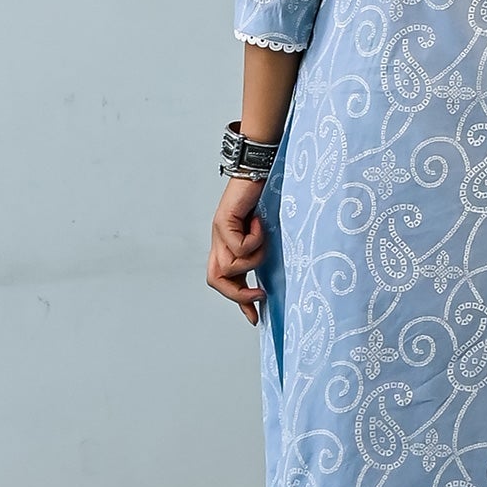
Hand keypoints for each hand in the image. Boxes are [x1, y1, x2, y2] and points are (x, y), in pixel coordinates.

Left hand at [207, 177, 266, 325]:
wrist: (259, 170)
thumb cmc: (265, 200)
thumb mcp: (265, 236)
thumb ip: (261, 254)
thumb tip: (270, 281)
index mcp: (227, 246)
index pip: (223, 281)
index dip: (238, 301)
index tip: (254, 317)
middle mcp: (218, 241)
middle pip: (215, 279)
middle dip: (238, 293)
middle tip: (260, 293)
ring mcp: (218, 232)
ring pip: (230, 266)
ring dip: (254, 259)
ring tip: (262, 238)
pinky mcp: (222, 222)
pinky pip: (239, 248)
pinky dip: (255, 239)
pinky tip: (258, 223)